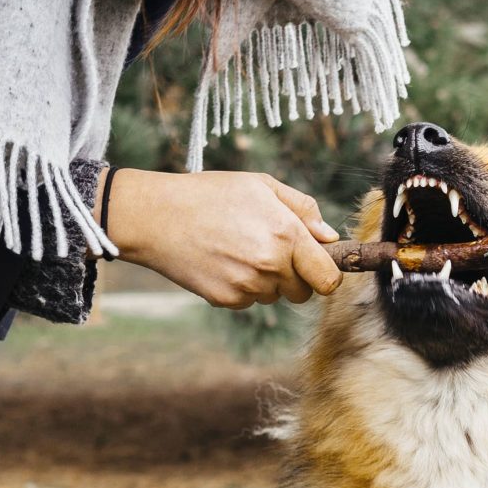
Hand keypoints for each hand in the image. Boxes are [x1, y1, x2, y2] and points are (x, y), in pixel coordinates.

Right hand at [106, 168, 342, 306]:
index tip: (319, 266)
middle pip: (304, 293)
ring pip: (275, 297)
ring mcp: (248, 287)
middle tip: (272, 251)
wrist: (157, 217)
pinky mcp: (226, 300)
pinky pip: (249, 302)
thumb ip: (303, 209)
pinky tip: (223, 262)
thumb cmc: (210, 194)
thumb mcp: (261, 185)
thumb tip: (329, 237)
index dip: (328, 274)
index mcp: (287, 235)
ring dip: (267, 281)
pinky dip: (242, 287)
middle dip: (296, 277)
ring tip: (240, 250)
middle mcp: (271, 266)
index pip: (329, 278)